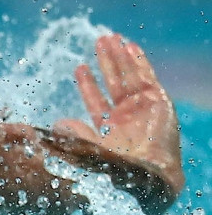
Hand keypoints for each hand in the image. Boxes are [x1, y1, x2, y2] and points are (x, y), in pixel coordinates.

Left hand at [45, 34, 183, 214]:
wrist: (145, 176)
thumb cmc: (115, 169)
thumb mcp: (88, 150)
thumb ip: (74, 135)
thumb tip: (56, 124)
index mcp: (110, 129)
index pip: (96, 100)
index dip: (88, 83)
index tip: (79, 66)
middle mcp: (127, 117)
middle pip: (114, 82)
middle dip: (105, 62)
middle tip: (97, 41)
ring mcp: (143, 109)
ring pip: (129, 76)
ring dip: (119, 57)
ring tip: (109, 38)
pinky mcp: (159, 102)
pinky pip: (147, 77)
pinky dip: (138, 61)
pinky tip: (129, 46)